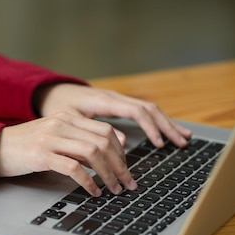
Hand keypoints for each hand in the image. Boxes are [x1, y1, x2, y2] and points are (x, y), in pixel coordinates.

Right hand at [0, 83, 191, 195]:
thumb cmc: (25, 146)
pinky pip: (74, 168)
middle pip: (104, 142)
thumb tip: (112, 150)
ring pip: (93, 153)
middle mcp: (62, 124)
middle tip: (128, 183)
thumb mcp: (54, 136)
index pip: (106, 130)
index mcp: (67, 117)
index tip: (126, 169)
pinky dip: (89, 182)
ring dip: (109, 174)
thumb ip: (79, 139)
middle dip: (121, 165)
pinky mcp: (41, 155)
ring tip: (114, 189)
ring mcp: (51, 138)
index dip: (122, 152)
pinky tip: (93, 192)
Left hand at [34, 84, 191, 147]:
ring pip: (149, 108)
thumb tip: (123, 142)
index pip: (137, 111)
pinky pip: (142, 111)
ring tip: (184, 137)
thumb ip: (93, 130)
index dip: (151, 127)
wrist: (50, 91)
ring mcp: (118, 100)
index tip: (160, 143)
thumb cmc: (57, 106)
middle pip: (150, 109)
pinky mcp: (117, 104)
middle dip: (168, 126)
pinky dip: (156, 121)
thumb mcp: (71, 120)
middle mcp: (115, 98)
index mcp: (105, 101)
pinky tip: (166, 131)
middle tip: (183, 142)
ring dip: (167, 123)